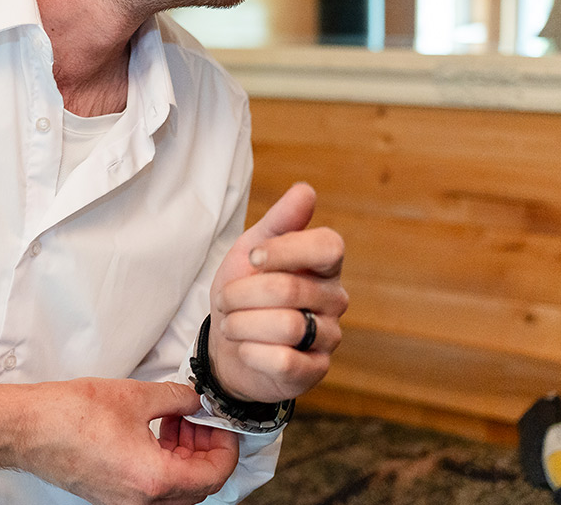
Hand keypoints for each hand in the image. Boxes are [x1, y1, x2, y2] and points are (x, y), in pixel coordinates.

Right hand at [21, 379, 238, 504]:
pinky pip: (152, 487)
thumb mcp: (132, 395)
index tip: (221, 423)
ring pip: (176, 489)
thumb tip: (193, 400)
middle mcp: (142, 501)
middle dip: (205, 449)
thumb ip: (174, 397)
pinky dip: (163, 463)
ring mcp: (125, 503)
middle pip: (198, 486)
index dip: (225, 445)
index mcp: (153, 479)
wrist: (25, 429)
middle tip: (199, 417)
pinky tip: (153, 431)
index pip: (214, 474)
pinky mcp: (111, 496)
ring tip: (175, 420)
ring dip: (184, 456)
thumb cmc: (67, 415)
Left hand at [208, 183, 346, 402]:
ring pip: (286, 326)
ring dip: (242, 324)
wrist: (227, 346)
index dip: (286, 249)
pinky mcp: (315, 370)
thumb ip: (279, 222)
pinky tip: (246, 349)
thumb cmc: (244, 292)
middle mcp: (334, 299)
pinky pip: (284, 360)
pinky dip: (252, 352)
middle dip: (242, 293)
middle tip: (226, 300)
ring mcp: (328, 336)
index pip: (328, 246)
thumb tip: (306, 190)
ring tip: (233, 325)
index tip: (254, 257)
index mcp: (323, 265)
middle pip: (289, 287)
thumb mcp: (252, 250)